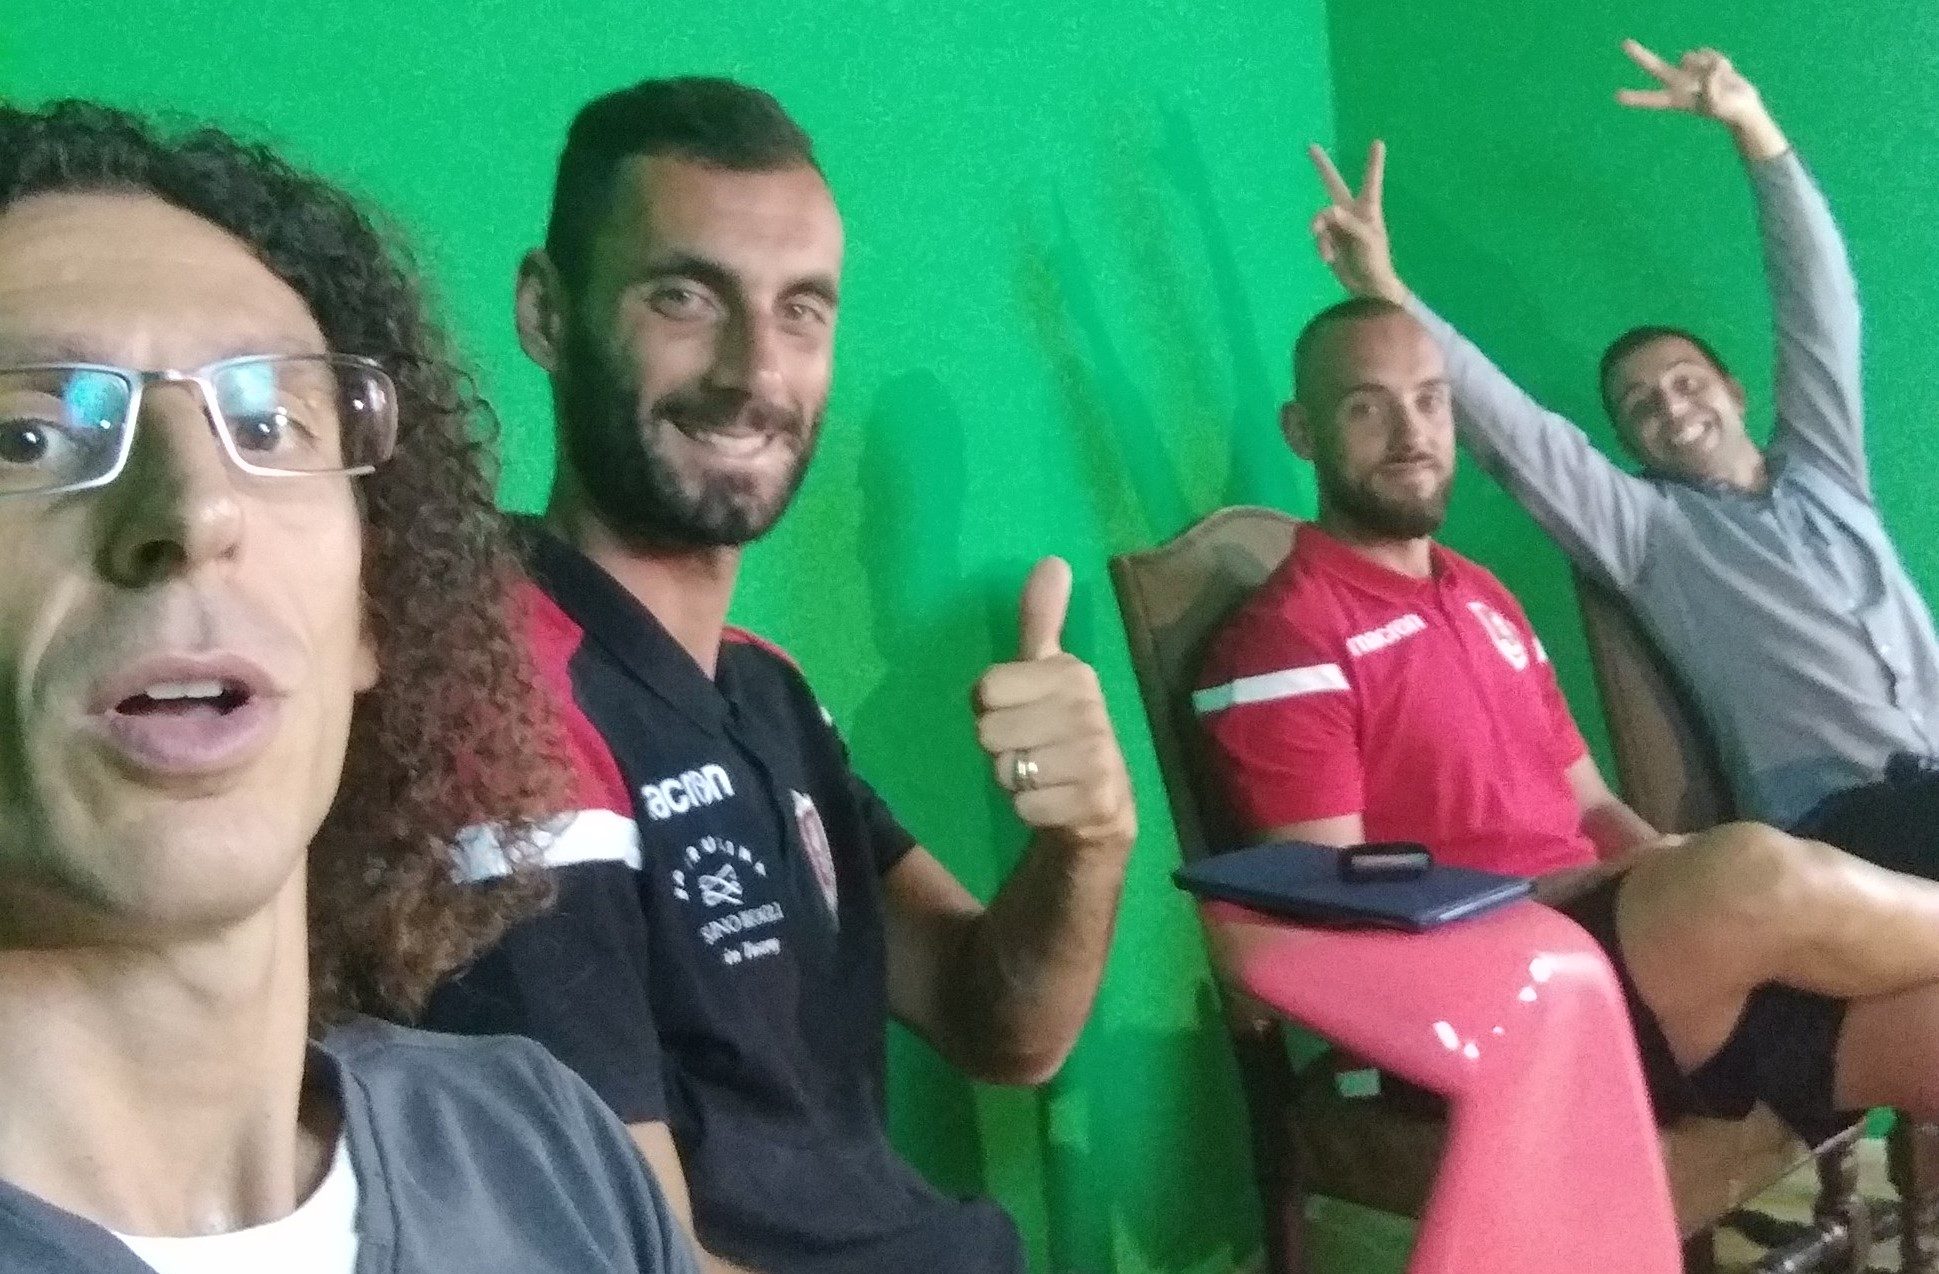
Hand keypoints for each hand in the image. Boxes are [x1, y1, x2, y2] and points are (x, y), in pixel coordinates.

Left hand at [973, 557, 1136, 857]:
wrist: (1100, 808)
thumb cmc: (1060, 733)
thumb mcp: (1046, 674)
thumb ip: (1041, 620)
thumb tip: (1052, 560)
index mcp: (1073, 673)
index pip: (985, 688)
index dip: (989, 707)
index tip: (1017, 713)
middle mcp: (1090, 710)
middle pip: (989, 732)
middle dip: (1000, 749)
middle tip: (1030, 750)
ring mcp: (1098, 758)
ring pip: (1007, 771)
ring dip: (1014, 782)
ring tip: (1042, 777)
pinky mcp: (1098, 803)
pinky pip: (1026, 807)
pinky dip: (1030, 811)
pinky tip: (1053, 803)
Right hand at [1308, 140, 1406, 303]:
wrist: (1367, 288)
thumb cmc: (1375, 261)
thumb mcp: (1367, 238)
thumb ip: (1348, 221)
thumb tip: (1328, 211)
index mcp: (1367, 209)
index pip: (1371, 181)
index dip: (1373, 162)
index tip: (1378, 142)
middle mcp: (1351, 212)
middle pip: (1333, 184)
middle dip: (1321, 167)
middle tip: (1310, 146)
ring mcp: (1338, 226)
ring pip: (1320, 219)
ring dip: (1320, 234)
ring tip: (1326, 253)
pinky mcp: (1328, 240)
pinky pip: (1318, 237)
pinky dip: (1321, 247)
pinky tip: (1328, 259)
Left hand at [1617, 40, 1769, 132]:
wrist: (1744, 107)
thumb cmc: (1728, 110)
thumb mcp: (1718, 103)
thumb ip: (1710, 84)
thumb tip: (1707, 67)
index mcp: (1677, 100)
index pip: (1652, 99)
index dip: (1636, 97)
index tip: (1617, 96)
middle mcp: (1679, 84)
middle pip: (1655, 67)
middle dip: (1640, 56)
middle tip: (1623, 43)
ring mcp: (1691, 73)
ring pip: (1692, 56)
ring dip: (1707, 64)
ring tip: (1719, 80)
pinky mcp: (1704, 63)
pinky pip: (1709, 53)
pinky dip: (1720, 61)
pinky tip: (1725, 73)